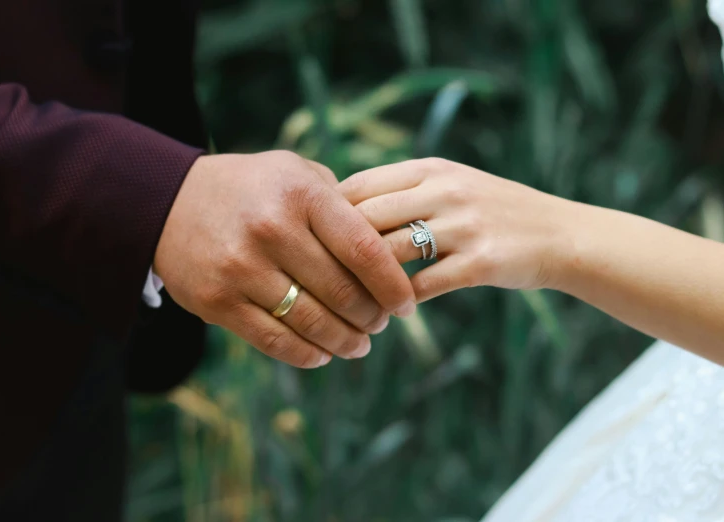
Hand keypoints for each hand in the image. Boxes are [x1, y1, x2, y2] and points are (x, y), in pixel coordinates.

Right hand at [154, 151, 416, 367]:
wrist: (168, 202)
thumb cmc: (249, 188)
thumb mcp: (294, 172)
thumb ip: (341, 201)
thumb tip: (390, 247)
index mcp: (300, 194)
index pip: (365, 250)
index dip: (393, 285)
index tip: (407, 304)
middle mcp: (272, 229)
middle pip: (343, 292)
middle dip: (372, 317)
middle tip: (381, 323)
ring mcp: (241, 268)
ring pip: (313, 323)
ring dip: (346, 341)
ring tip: (359, 344)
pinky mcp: (217, 302)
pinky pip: (275, 341)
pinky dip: (308, 355)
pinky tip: (324, 354)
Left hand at [338, 158, 574, 301]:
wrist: (560, 234)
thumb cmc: (494, 210)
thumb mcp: (451, 183)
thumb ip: (404, 190)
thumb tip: (339, 207)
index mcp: (431, 169)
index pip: (359, 185)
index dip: (328, 214)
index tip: (314, 238)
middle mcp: (445, 191)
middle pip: (366, 218)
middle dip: (337, 250)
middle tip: (321, 276)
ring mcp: (464, 226)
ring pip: (390, 254)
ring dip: (365, 281)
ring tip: (352, 299)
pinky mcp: (481, 262)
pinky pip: (424, 286)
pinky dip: (401, 301)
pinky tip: (393, 310)